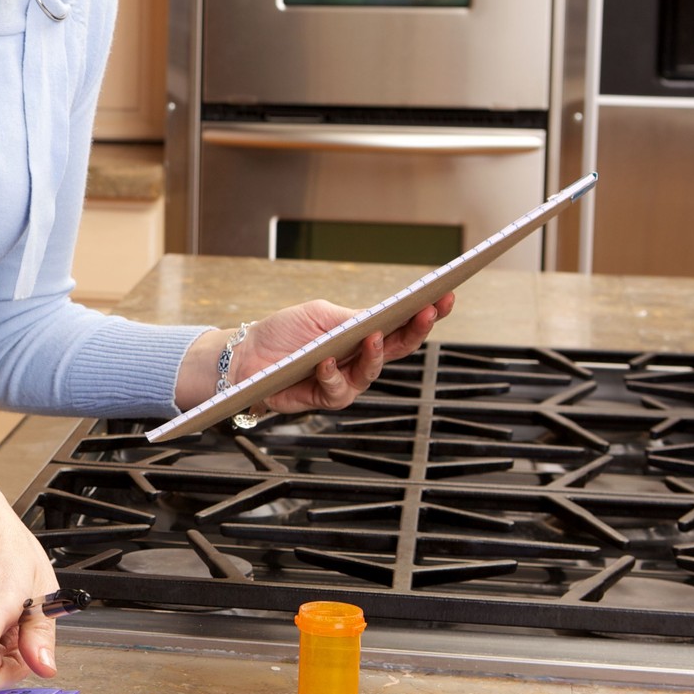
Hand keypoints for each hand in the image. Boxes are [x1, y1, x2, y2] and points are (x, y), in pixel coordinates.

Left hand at [174, 293, 454, 414]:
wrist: (246, 356)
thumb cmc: (284, 333)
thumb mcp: (320, 316)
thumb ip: (350, 319)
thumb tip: (379, 318)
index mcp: (364, 336)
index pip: (402, 325)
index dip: (427, 312)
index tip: (446, 294)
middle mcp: (361, 362)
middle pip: (398, 348)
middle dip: (417, 329)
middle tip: (428, 311)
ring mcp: (346, 382)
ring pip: (372, 373)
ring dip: (375, 353)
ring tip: (373, 335)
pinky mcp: (323, 399)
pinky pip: (338, 390)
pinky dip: (333, 373)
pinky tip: (327, 360)